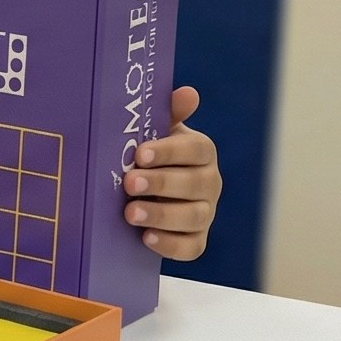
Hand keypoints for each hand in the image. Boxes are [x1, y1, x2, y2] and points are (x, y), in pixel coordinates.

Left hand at [123, 85, 219, 261]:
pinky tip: (147, 238)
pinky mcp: (196, 240)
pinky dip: (170, 244)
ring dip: (162, 215)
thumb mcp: (154, 134)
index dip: (170, 151)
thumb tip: (189, 93)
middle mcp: (210, 182)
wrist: (145, 195)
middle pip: (195, 184)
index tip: (141, 153)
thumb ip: (168, 114)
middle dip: (161, 183)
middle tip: (130, 182)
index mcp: (201, 152)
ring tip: (131, 213)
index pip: (195, 149)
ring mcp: (205, 213)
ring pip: (193, 217)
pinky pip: (191, 247)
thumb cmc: (149, 157)